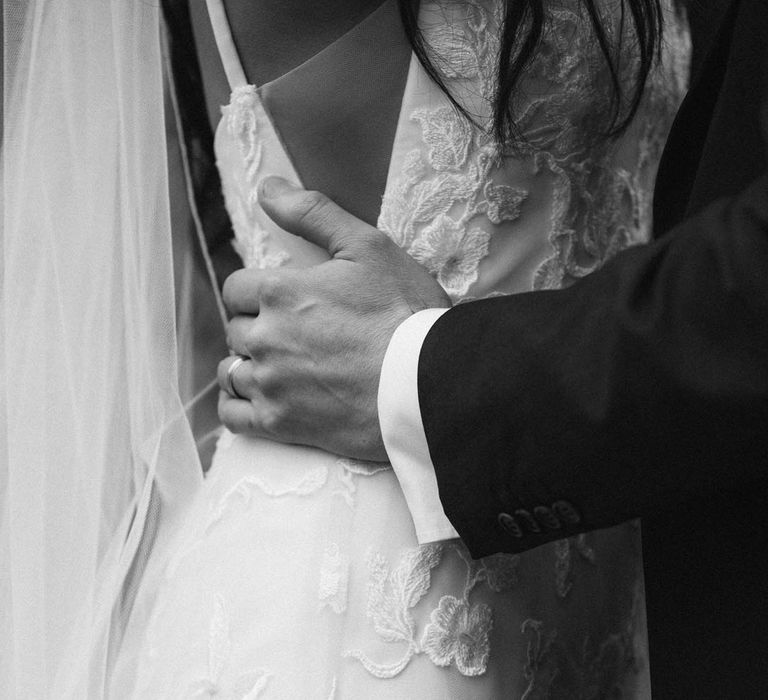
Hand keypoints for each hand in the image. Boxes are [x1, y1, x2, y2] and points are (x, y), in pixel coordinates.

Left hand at [217, 177, 450, 460]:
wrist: (429, 383)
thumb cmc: (404, 312)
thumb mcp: (367, 247)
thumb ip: (313, 213)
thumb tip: (267, 189)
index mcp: (280, 292)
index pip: (236, 288)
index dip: (253, 293)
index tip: (275, 301)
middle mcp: (265, 337)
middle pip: (234, 329)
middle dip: (254, 327)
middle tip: (287, 334)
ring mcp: (271, 384)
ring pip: (231, 372)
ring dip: (246, 365)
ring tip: (275, 367)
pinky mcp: (281, 424)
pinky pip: (233, 417)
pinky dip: (237, 406)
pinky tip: (256, 399)